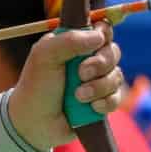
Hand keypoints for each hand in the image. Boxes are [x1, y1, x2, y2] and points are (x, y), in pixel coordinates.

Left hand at [7, 22, 126, 149]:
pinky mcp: (101, 102)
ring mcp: (97, 82)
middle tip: (81, 74)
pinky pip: (116, 98)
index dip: (103, 33)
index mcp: (75, 43)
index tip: (97, 42)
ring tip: (78, 96)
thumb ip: (69, 40)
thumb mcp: (45, 55)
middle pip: (113, 51)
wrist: (34, 122)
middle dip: (101, 63)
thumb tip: (100, 37)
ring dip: (99, 86)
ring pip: (116, 76)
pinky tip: (91, 108)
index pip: (101, 29)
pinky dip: (105, 102)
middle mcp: (88, 60)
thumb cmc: (36, 85)